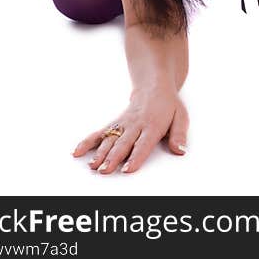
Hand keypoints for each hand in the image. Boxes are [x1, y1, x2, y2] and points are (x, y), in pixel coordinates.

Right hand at [71, 85, 188, 173]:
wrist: (154, 87)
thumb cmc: (168, 106)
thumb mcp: (181, 117)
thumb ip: (179, 135)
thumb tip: (180, 150)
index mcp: (153, 125)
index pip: (143, 144)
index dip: (135, 157)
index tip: (127, 169)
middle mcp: (136, 125)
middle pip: (123, 144)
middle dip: (113, 158)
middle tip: (105, 170)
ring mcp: (123, 124)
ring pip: (110, 139)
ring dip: (100, 153)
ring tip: (93, 166)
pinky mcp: (115, 123)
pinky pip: (99, 132)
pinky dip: (88, 141)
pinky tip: (78, 151)